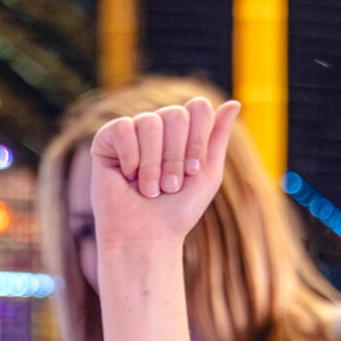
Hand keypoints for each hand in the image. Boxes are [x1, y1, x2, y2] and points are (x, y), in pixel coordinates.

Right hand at [89, 97, 240, 254]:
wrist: (145, 238)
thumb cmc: (177, 211)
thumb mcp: (207, 174)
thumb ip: (218, 137)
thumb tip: (234, 102)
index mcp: (182, 132)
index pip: (197, 108)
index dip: (197, 140)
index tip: (192, 172)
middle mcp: (158, 127)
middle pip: (176, 114)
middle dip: (176, 155)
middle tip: (170, 187)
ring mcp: (132, 132)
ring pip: (150, 121)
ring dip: (153, 164)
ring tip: (150, 191)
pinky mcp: (106, 140)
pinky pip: (122, 128)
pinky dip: (130, 156)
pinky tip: (127, 177)